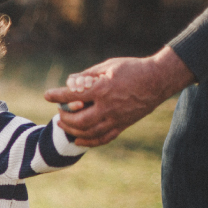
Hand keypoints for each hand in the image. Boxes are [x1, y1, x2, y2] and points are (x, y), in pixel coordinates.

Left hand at [44, 47, 195, 146]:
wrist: (159, 80)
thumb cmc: (132, 69)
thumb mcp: (108, 66)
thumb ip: (87, 75)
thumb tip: (69, 82)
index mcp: (103, 89)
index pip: (73, 95)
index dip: (57, 95)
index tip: (47, 95)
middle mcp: (109, 107)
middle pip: (79, 120)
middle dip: (65, 117)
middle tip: (59, 112)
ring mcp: (117, 119)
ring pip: (89, 132)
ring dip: (73, 130)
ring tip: (64, 124)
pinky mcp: (123, 125)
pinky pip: (103, 139)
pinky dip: (88, 142)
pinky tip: (78, 139)